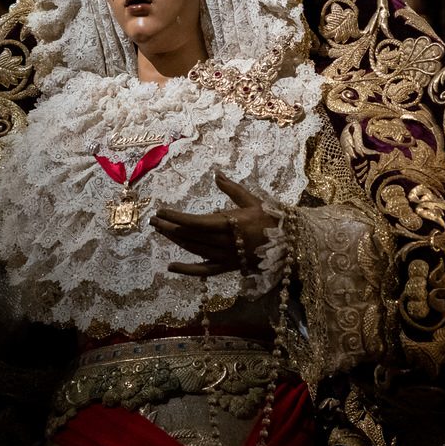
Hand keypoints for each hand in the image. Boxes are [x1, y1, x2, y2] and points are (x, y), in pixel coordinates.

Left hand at [152, 174, 270, 276]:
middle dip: (170, 228)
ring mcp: (226, 257)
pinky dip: (187, 270)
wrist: (290, 243)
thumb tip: (217, 174)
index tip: (161, 212)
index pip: (197, 222)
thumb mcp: (253, 200)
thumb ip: (232, 189)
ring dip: (176, 241)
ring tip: (161, 232)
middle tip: (154, 221)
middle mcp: (226, 242)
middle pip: (192, 236)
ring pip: (195, 250)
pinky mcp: (228, 267)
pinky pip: (205, 271)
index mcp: (232, 223)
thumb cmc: (271, 218)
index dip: (177, 218)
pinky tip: (171, 267)